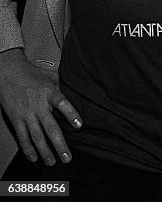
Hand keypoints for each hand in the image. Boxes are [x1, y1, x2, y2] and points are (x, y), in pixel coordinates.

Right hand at [0, 49, 81, 164]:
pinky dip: (28, 148)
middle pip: (50, 127)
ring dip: (45, 151)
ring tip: (52, 162)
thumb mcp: (49, 79)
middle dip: (59, 144)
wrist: (8, 72)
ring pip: (36, 136)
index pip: (62, 103)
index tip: (79, 125)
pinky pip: (22, 137)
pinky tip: (34, 157)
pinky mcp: (16, 119)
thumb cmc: (31, 74)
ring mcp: (26, 113)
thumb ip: (58, 93)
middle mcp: (38, 104)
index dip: (71, 114)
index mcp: (49, 92)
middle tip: (67, 157)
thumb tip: (70, 104)